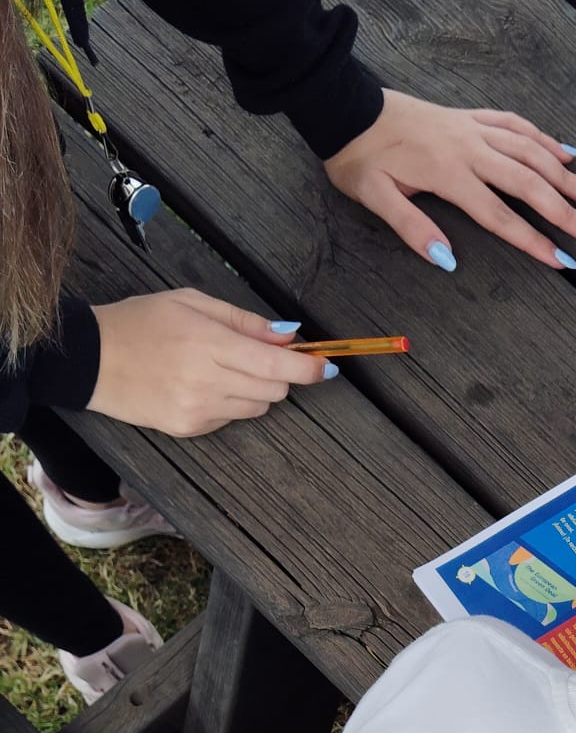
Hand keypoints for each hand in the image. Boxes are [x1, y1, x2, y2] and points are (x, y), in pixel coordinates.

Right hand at [88, 289, 331, 436]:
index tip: (326, 367)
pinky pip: (232, 418)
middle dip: (279, 374)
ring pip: (257, 406)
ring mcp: (198, 410)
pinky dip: (230, 403)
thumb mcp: (192, 303)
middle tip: (255, 355)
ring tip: (221, 368)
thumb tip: (289, 335)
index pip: (276, 365)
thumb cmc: (142, 323)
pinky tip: (201, 385)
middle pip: (275, 389)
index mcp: (209, 344)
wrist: (92, 360)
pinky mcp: (190, 428)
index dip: (308, 368)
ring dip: (254, 389)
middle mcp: (207, 381)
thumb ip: (244, 321)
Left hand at [324, 90, 575, 272]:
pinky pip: (516, 125)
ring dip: (568, 176)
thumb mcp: (374, 198)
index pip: (501, 216)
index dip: (535, 241)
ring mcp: (473, 128)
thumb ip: (412, 229)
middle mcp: (469, 149)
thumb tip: (448, 261)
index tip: (565, 261)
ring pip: (531, 152)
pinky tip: (567, 153)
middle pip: (530, 184)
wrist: (344, 106)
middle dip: (569, 211)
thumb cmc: (358, 157)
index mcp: (449, 174)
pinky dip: (544, 139)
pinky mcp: (470, 116)